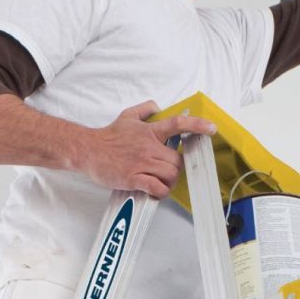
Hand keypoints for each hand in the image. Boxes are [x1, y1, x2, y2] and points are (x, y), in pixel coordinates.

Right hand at [80, 100, 216, 196]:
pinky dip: (160, 192)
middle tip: (167, 171)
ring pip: (170, 175)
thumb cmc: (108, 136)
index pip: (178, 124)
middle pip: (177, 161)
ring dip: (168, 181)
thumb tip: (158, 106)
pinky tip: (154, 190)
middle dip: (176, 169)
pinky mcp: (134, 178)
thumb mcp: (127, 116)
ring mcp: (142, 163)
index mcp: (150, 132)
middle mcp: (149, 147)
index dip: (198, 125)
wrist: (88, 151)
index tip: (212, 129)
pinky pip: (157, 187)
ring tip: (159, 181)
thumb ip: (145, 109)